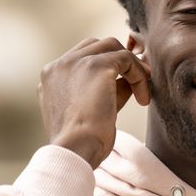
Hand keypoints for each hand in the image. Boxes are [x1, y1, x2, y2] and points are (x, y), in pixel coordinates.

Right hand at [37, 37, 150, 168]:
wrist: (75, 150)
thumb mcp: (92, 109)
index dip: (106, 66)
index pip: (81, 58)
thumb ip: (107, 89)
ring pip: (112, 46)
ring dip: (131, 65)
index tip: (125, 82)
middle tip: (138, 80)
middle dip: (119, 59)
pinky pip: (127, 59)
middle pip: (96, 45)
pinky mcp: (96, 65)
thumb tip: (131, 79)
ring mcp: (75, 62)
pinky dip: (140, 75)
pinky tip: (144, 97)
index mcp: (51, 77)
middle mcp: (59, 65)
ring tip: (143, 90)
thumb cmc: (82, 141)